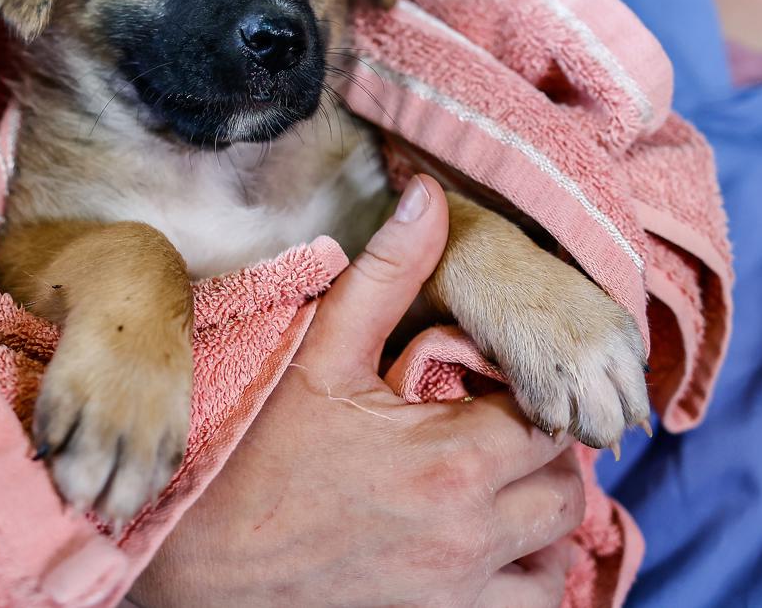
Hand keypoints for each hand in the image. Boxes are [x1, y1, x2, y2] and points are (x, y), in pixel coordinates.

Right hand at [130, 176, 584, 607]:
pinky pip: (528, 606)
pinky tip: (486, 544)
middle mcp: (470, 533)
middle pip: (565, 486)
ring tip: (497, 484)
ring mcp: (458, 591)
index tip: (486, 383)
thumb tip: (428, 194)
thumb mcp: (318, 356)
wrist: (197, 564)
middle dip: (543, 451)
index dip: (526, 391)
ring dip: (540, 515)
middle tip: (496, 427)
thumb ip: (385, 275)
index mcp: (452, 458)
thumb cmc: (252, 457)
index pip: (546, 416)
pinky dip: (525, 575)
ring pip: (557, 551)